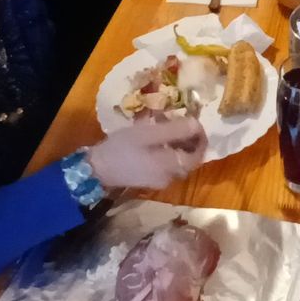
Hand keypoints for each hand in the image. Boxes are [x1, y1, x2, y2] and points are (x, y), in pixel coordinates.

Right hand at [87, 117, 206, 189]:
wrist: (98, 168)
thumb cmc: (123, 147)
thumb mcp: (148, 133)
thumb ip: (175, 130)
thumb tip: (197, 124)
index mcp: (171, 166)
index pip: (197, 156)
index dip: (201, 139)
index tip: (197, 121)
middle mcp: (170, 177)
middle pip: (190, 159)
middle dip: (190, 140)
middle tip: (185, 121)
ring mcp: (160, 180)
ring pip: (179, 161)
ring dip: (180, 144)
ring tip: (172, 125)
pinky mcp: (151, 178)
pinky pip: (168, 163)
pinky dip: (170, 150)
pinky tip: (160, 138)